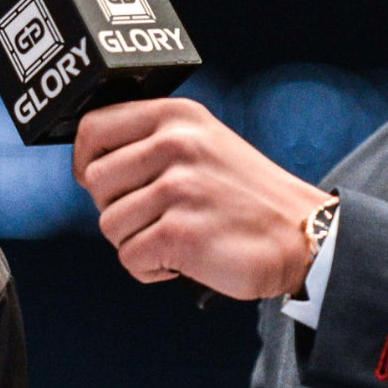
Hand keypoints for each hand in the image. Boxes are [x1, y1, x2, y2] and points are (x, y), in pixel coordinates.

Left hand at [73, 97, 333, 299]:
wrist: (301, 235)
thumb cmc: (244, 195)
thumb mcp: (203, 143)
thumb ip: (151, 142)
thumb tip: (91, 167)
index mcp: (176, 117)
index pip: (93, 129)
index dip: (85, 162)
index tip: (99, 182)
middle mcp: (175, 144)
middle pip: (95, 183)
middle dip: (116, 208)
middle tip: (154, 218)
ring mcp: (178, 188)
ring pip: (109, 224)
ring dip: (136, 242)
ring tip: (177, 238)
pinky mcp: (180, 233)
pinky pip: (130, 258)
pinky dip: (151, 270)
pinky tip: (183, 260)